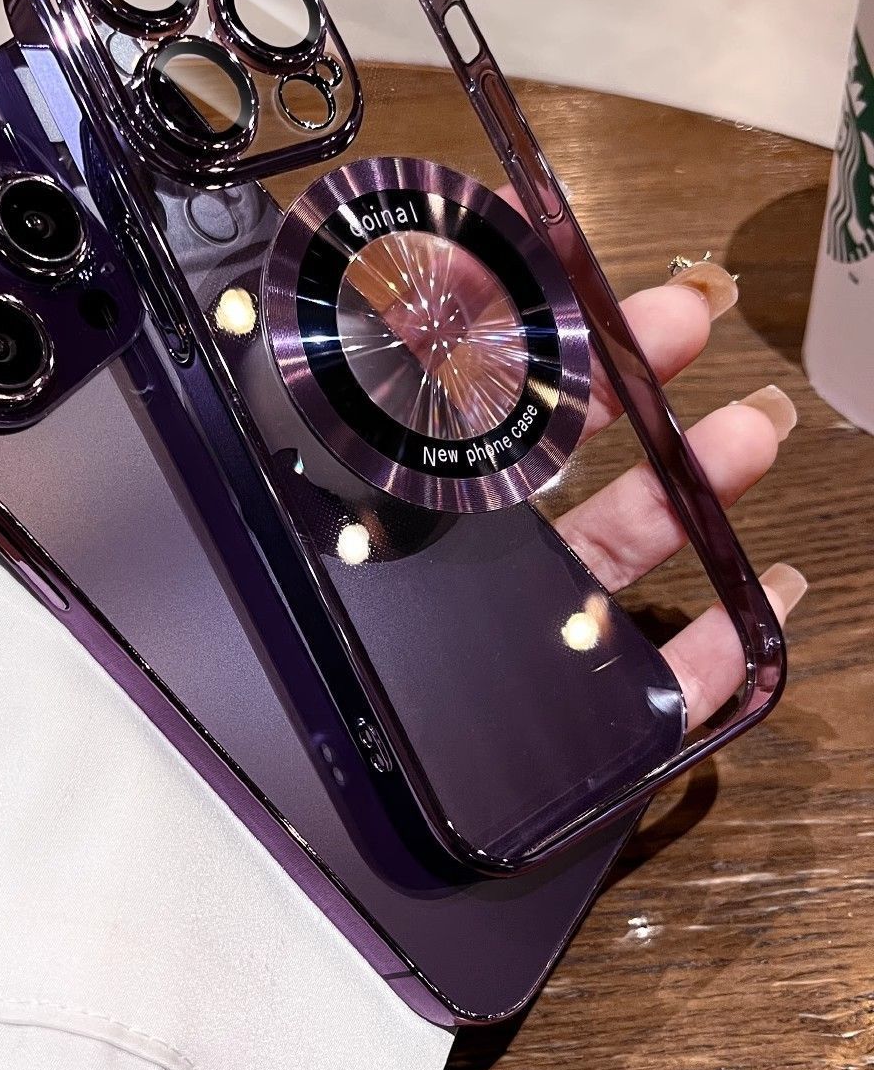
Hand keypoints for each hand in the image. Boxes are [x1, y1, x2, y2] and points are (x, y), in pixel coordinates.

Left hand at [347, 206, 804, 729]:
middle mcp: (488, 573)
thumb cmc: (301, 623)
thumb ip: (342, 399)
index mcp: (425, 520)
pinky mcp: (594, 722)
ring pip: (632, 562)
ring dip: (698, 495)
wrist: (339, 785)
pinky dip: (724, 650)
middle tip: (692, 320)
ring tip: (750, 429)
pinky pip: (666, 689)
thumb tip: (356, 283)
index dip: (549, 356)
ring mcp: (546, 642)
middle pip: (580, 474)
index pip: (491, 423)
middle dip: (643, 394)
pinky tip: (768, 596)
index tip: (595, 295)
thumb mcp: (311, 487)